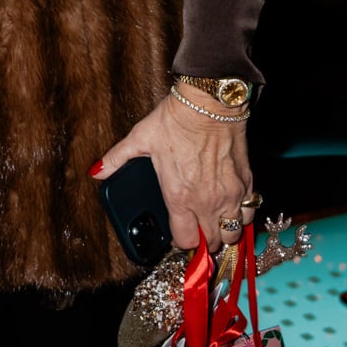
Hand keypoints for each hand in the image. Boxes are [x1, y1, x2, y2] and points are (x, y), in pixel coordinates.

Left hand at [92, 92, 254, 255]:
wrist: (209, 103)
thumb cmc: (175, 120)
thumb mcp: (140, 139)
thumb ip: (116, 159)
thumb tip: (96, 171)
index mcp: (179, 197)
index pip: (185, 241)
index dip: (181, 242)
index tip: (178, 235)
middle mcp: (206, 202)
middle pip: (212, 243)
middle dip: (204, 242)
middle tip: (197, 231)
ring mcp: (230, 195)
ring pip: (233, 233)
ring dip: (224, 231)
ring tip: (215, 222)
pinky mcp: (246, 183)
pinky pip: (250, 212)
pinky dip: (242, 214)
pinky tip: (232, 206)